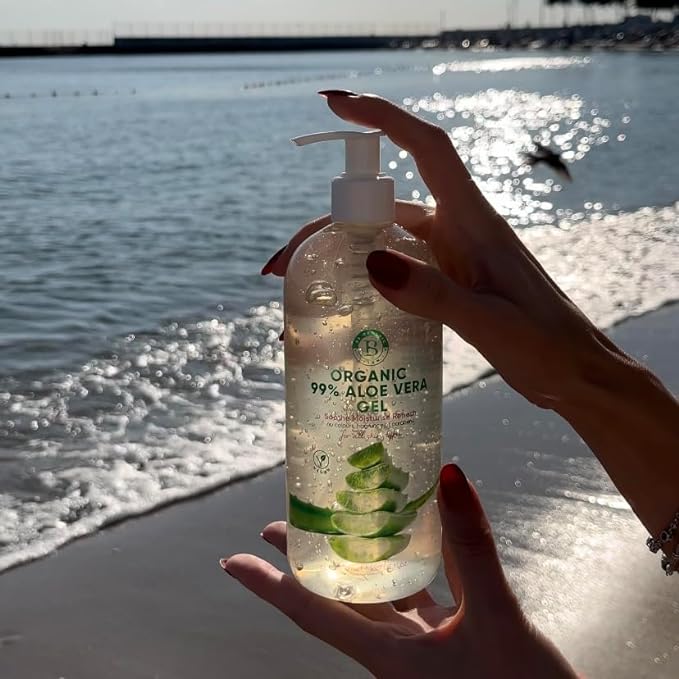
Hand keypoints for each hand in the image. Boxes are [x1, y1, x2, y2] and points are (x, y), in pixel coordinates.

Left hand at [222, 464, 576, 677]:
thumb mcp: (494, 616)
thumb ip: (473, 548)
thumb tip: (450, 475)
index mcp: (389, 657)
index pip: (312, 614)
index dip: (268, 586)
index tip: (230, 561)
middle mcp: (396, 650)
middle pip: (337, 596)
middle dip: (306, 561)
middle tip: (281, 521)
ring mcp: (423, 644)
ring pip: (379, 590)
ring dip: (357, 556)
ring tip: (340, 517)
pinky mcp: (452, 637)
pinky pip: (422, 590)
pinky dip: (416, 559)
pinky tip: (418, 530)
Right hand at [263, 91, 636, 411]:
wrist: (574, 373)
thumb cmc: (546, 345)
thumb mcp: (489, 323)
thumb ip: (434, 295)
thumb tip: (372, 263)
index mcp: (474, 223)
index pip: (426, 149)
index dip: (383, 119)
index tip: (336, 104)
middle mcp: (458, 231)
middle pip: (382, 205)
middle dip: (326, 225)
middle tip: (281, 265)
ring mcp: (451, 257)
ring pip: (382, 239)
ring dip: (339, 256)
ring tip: (295, 289)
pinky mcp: (447, 283)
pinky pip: (396, 269)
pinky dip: (364, 280)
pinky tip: (340, 308)